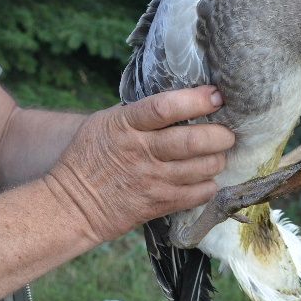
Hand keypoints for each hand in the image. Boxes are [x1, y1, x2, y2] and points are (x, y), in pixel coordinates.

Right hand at [46, 86, 233, 242]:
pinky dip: (209, 185)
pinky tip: (206, 178)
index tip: (216, 96)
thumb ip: (139, 112)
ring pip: (201, 168)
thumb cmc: (90, 156)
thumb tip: (180, 100)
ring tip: (218, 155)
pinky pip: (198, 194)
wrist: (73, 203)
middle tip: (227, 134)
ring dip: (218, 160)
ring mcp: (152, 179)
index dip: (196, 100)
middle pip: (192, 141)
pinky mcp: (158, 204)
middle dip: (220, 135)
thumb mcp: (106, 123)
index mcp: (127, 124)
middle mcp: (142, 151)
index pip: (165, 107)